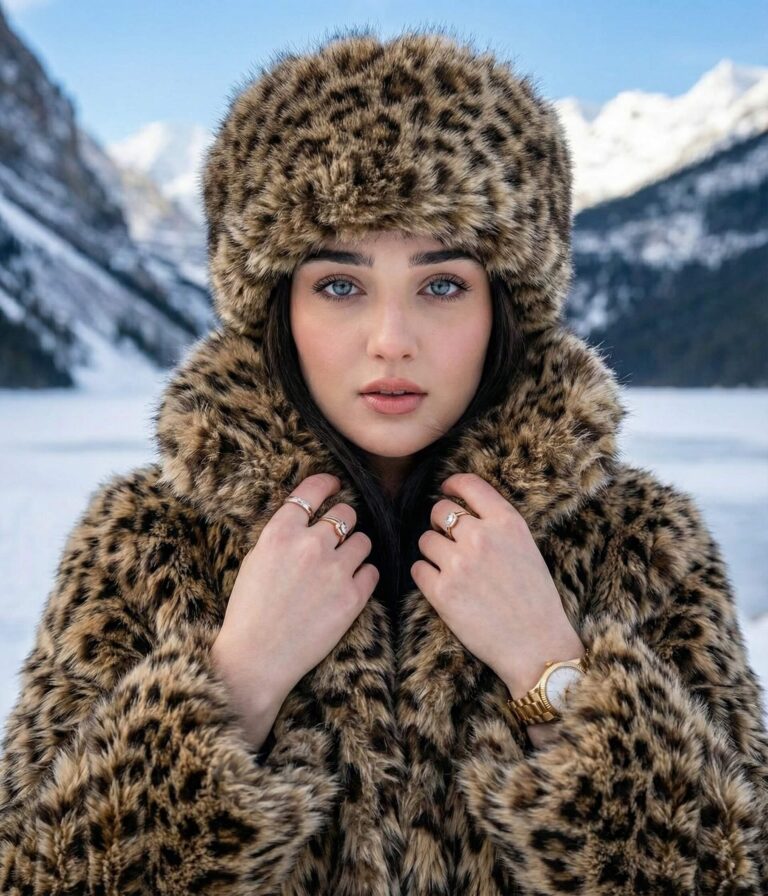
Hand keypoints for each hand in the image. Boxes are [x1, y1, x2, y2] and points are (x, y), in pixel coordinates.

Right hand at [210, 473, 378, 748]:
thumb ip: (282, 535)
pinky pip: (372, 571)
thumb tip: (308, 516)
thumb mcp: (256, 560)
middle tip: (337, 535)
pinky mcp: (353, 597)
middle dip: (343, 522)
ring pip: (363, 541)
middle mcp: (309, 545)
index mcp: (279, 533)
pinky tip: (349, 586)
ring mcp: (334, 570)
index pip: (311, 492)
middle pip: (345, 513)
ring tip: (343, 565)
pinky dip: (363, 576)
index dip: (326, 483)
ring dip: (355, 549)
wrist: (257, 658)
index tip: (334, 483)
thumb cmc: (250, 611)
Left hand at [411, 473, 583, 698]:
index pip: (469, 485)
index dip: (452, 485)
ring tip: (453, 571)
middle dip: (441, 524)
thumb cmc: (535, 598)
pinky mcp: (441, 592)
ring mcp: (459, 564)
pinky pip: (418, 569)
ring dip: (434, 552)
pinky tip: (444, 587)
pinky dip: (426, 576)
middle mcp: (481, 537)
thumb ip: (497, 525)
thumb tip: (463, 508)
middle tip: (451, 542)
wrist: (537, 645)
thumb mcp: (526, 547)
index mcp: (507, 522)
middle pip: (439, 511)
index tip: (446, 490)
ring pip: (425, 540)